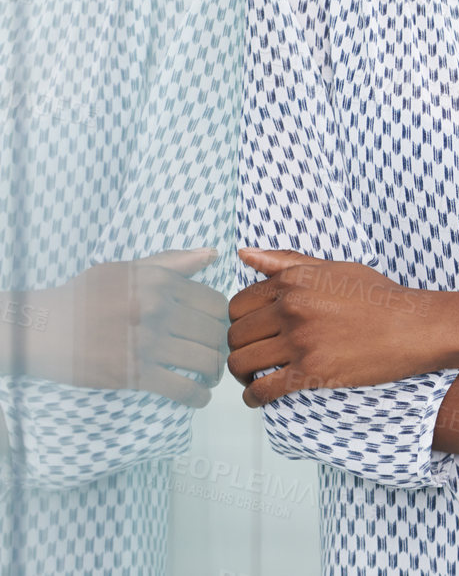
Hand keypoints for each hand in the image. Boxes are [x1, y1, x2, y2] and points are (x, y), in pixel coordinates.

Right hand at [20, 249, 227, 406]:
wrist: (41, 329)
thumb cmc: (84, 296)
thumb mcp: (127, 270)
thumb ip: (172, 262)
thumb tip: (213, 254)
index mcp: (160, 283)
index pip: (215, 303)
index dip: (223, 319)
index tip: (219, 330)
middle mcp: (158, 310)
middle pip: (215, 332)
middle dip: (222, 347)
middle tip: (218, 356)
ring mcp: (147, 343)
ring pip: (205, 360)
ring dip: (214, 373)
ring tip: (210, 376)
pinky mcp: (133, 374)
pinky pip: (182, 388)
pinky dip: (198, 396)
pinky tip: (199, 397)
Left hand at [226, 249, 437, 407]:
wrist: (415, 326)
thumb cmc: (379, 297)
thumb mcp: (334, 268)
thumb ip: (287, 261)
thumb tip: (244, 254)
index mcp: (294, 281)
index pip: (239, 305)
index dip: (240, 322)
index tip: (251, 334)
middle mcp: (292, 307)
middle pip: (237, 335)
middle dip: (239, 349)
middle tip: (251, 358)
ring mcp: (301, 340)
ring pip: (243, 363)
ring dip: (242, 375)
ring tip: (252, 379)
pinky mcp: (313, 370)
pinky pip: (264, 389)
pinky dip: (253, 398)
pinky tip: (258, 398)